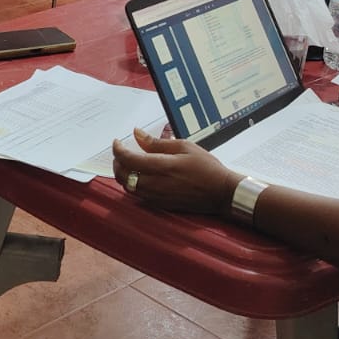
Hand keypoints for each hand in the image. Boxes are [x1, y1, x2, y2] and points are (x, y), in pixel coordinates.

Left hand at [111, 127, 239, 215]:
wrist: (221, 192)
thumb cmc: (206, 167)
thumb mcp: (184, 147)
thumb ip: (157, 142)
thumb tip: (137, 134)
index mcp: (162, 166)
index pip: (128, 159)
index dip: (118, 150)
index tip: (117, 142)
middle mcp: (156, 184)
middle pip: (123, 175)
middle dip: (117, 162)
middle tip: (121, 152)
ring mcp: (157, 196)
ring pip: (128, 187)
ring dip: (123, 174)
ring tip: (129, 163)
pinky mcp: (160, 204)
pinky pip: (138, 195)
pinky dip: (132, 184)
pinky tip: (140, 176)